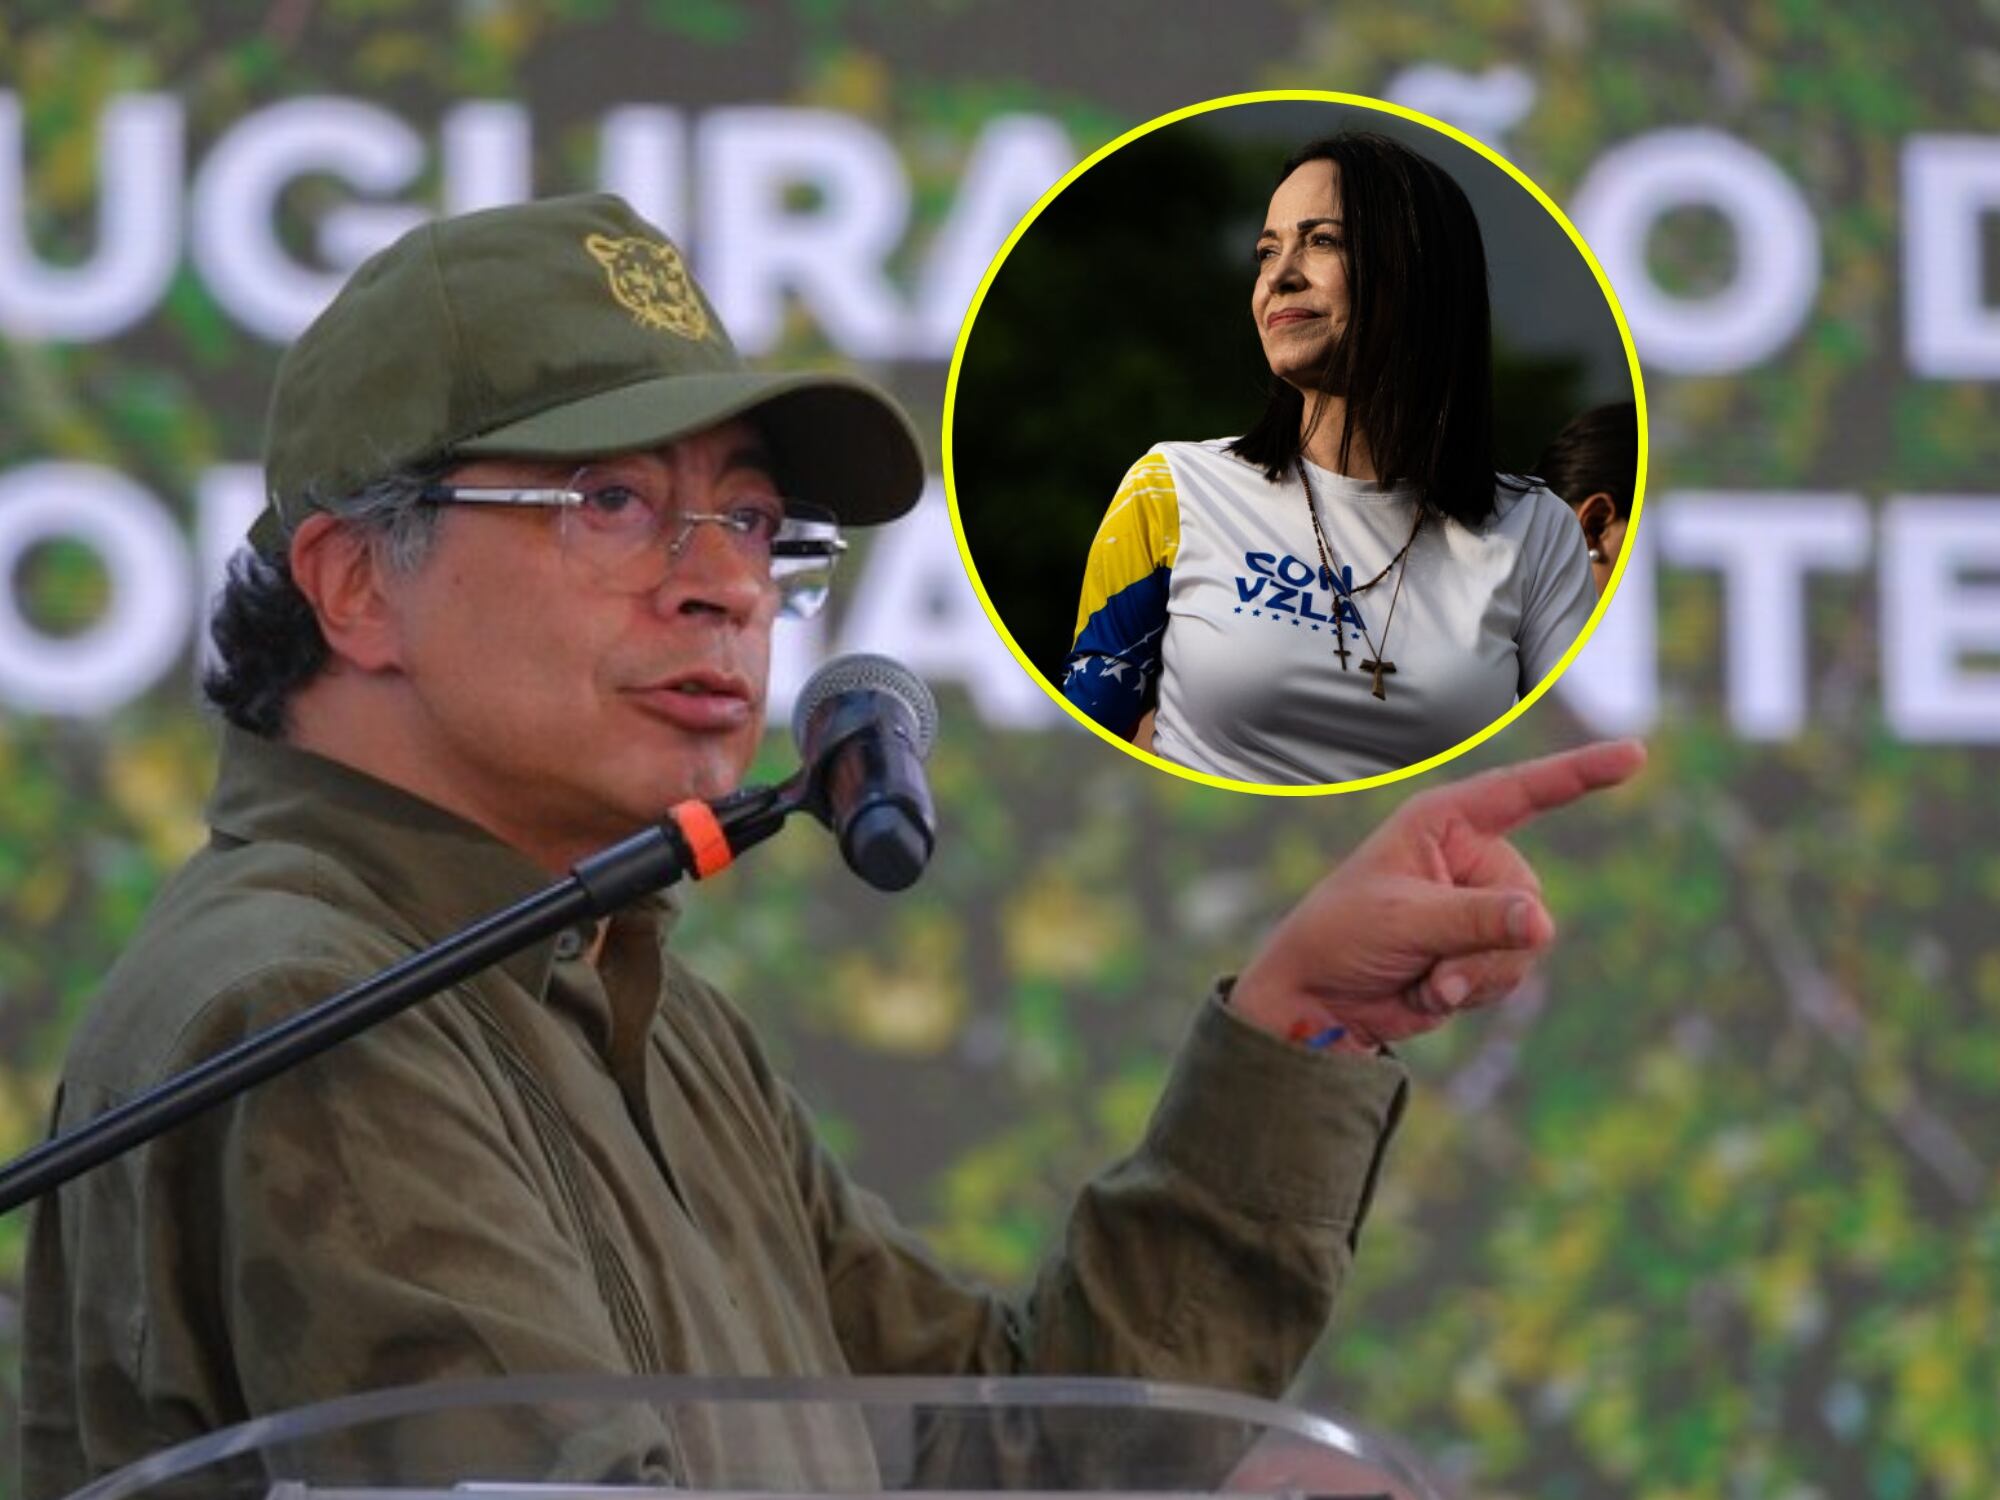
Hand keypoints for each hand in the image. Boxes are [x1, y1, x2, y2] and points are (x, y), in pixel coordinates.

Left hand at [1231, 739, 1646, 1050]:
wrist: (1316, 1000)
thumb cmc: (1341, 936)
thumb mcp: (1404, 919)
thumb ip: (1475, 918)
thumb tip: (1542, 924)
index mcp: (1444, 822)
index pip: (1523, 792)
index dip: (1581, 773)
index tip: (1636, 755)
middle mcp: (1470, 858)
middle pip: (1528, 899)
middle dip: (1485, 941)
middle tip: (1430, 959)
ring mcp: (1479, 907)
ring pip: (1527, 944)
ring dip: (1477, 974)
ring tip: (1424, 978)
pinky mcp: (1481, 952)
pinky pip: (1510, 974)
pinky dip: (1471, 992)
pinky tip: (1427, 992)